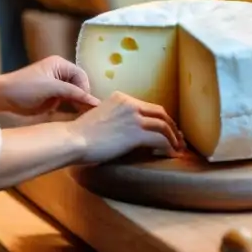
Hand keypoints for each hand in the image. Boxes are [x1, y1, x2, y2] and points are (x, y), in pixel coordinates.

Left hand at [0, 56, 101, 115]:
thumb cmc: (25, 87)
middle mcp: (60, 74)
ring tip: (85, 117)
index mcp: (60, 65)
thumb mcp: (51, 88)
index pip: (81, 76)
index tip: (87, 105)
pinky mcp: (51, 98)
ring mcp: (55, 87)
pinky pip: (66, 103)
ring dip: (78, 105)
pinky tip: (75, 118)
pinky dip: (71, 110)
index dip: (85, 90)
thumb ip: (73, 92)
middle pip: (79, 86)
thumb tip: (95, 101)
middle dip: (83, 98)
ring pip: (74, 96)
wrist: (3, 97)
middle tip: (89, 114)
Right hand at [69, 91, 184, 163]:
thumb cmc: (81, 133)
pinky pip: (160, 138)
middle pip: (160, 112)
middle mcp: (129, 103)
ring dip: (174, 138)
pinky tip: (171, 154)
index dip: (160, 118)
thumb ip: (115, 118)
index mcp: (121, 98)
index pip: (147, 106)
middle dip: (172, 126)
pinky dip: (169, 146)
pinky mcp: (136, 132)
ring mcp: (134, 117)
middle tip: (178, 138)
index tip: (166, 129)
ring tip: (178, 148)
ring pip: (163, 125)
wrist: (74, 139)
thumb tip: (125, 132)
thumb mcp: (101, 117)